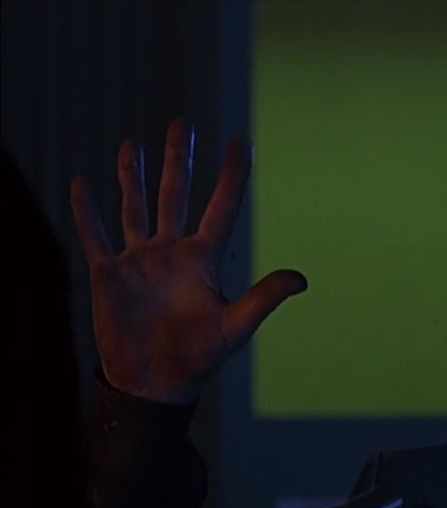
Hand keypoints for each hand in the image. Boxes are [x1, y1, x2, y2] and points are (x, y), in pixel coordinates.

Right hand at [71, 118, 306, 403]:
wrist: (156, 383)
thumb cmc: (200, 357)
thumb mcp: (236, 325)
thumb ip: (265, 298)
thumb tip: (303, 279)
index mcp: (204, 259)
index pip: (222, 206)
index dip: (232, 175)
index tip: (241, 141)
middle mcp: (172, 252)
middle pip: (175, 196)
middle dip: (178, 160)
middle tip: (182, 124)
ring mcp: (140, 260)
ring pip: (135, 208)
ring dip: (133, 177)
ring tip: (133, 144)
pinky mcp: (109, 275)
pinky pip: (96, 236)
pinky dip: (88, 211)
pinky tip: (83, 182)